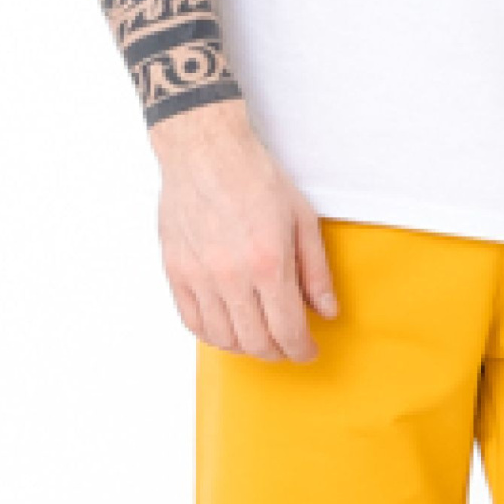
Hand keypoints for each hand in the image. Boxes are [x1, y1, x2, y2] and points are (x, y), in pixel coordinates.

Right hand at [150, 98, 338, 359]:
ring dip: (246, 347)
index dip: (301, 350)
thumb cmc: (256, 178)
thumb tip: (327, 311)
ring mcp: (199, 276)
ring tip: (260, 337)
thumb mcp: (302, 219)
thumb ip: (316, 272)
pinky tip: (228, 327)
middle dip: (278, 353)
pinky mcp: (175, 271)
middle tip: (288, 346)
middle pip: (255, 342)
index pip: (287, 331)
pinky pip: (192, 321)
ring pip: (223, 338)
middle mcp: (231, 277)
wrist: (206, 151)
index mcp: (268, 264)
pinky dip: (213, 334)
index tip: (308, 351)